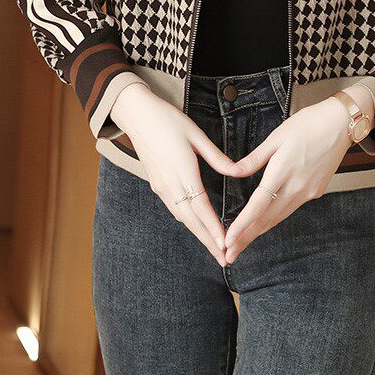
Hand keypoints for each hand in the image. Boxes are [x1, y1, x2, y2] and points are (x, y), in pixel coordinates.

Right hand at [110, 83, 240, 266]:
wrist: (137, 115)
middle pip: (191, 220)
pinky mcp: (157, 184)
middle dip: (208, 241)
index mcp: (182, 171)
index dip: (214, 228)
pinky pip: (175, 208)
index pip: (201, 207)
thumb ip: (217, 157)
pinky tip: (198, 226)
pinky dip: (189, 221)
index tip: (226, 245)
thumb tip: (237, 171)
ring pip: (182, 217)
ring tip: (215, 248)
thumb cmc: (168, 120)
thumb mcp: (196, 134)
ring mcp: (161, 186)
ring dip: (199, 233)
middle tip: (225, 259)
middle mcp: (170, 184)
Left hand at [223, 95, 355, 263]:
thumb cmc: (309, 124)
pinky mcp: (316, 191)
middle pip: (267, 219)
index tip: (228, 241)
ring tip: (242, 243)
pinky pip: (291, 208)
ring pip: (279, 217)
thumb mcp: (277, 136)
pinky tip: (265, 221)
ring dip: (260, 231)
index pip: (258, 205)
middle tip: (229, 255)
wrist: (342, 124)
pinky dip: (275, 217)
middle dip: (247, 238)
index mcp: (283, 171)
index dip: (242, 225)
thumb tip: (234, 172)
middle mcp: (297, 187)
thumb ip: (255, 158)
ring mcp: (309, 191)